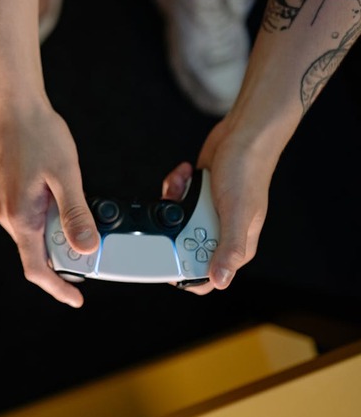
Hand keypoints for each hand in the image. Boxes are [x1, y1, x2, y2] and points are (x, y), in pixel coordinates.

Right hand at [0, 102, 97, 306]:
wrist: (13, 106)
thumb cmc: (37, 134)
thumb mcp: (65, 175)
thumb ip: (76, 214)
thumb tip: (86, 250)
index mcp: (20, 217)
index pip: (36, 269)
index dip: (57, 288)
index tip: (76, 299)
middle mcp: (9, 216)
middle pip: (37, 256)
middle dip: (65, 265)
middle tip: (95, 260)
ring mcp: (8, 205)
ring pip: (36, 238)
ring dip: (60, 243)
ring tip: (86, 232)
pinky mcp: (12, 194)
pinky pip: (32, 222)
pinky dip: (53, 226)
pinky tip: (70, 210)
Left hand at [162, 119, 276, 293]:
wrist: (243, 135)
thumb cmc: (248, 172)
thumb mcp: (237, 213)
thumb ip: (229, 249)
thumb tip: (221, 281)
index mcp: (236, 245)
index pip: (209, 276)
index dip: (185, 273)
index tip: (169, 256)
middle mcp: (221, 232)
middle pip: (184, 248)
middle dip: (174, 228)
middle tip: (181, 208)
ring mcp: (207, 214)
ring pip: (176, 222)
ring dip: (174, 200)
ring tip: (186, 184)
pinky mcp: (197, 197)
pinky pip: (176, 200)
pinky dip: (177, 185)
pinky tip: (188, 173)